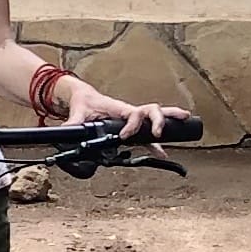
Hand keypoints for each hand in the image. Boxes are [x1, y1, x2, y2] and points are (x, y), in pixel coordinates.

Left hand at [60, 78, 175, 139]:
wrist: (84, 97)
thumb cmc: (84, 103)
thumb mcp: (77, 113)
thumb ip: (72, 124)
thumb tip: (64, 133)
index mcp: (119, 108)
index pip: (133, 113)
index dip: (133, 125)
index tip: (125, 136)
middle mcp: (130, 112)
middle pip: (152, 110)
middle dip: (160, 119)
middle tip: (160, 133)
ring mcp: (134, 117)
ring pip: (156, 115)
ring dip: (171, 118)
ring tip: (186, 120)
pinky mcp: (133, 125)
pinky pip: (149, 132)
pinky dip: (158, 142)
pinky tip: (163, 154)